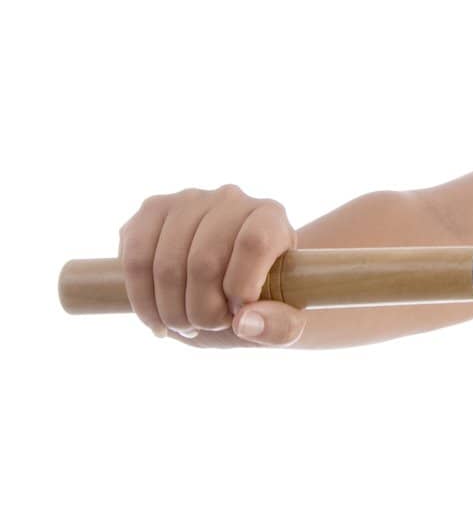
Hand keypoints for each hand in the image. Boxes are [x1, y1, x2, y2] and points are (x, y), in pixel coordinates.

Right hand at [119, 183, 307, 347]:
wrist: (227, 287)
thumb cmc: (262, 300)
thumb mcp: (285, 320)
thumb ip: (282, 326)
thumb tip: (245, 322)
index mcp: (270, 217)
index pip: (254, 242)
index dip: (242, 287)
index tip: (238, 314)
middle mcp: (230, 199)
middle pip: (205, 260)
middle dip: (201, 311)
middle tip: (207, 326)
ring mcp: (187, 201)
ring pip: (166, 264)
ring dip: (170, 311)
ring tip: (185, 325)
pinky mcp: (151, 211)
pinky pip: (134, 259)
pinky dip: (141, 300)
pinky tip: (157, 319)